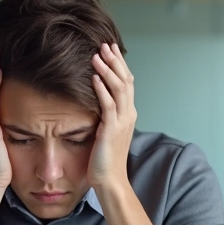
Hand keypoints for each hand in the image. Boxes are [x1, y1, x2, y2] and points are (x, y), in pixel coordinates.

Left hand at [89, 42, 137, 192]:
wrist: (110, 180)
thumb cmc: (105, 159)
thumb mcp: (106, 131)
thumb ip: (105, 115)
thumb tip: (95, 100)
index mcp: (128, 114)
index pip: (126, 83)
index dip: (119, 65)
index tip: (110, 49)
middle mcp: (128, 114)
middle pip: (125, 80)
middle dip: (115, 61)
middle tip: (105, 44)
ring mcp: (122, 122)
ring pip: (118, 89)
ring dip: (108, 70)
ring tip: (97, 55)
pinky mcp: (112, 130)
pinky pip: (108, 105)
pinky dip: (102, 90)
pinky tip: (94, 78)